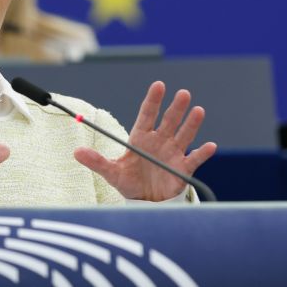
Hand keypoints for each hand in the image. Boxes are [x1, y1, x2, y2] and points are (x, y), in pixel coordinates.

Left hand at [74, 81, 216, 200]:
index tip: (159, 85)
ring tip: (198, 110)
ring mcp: (172, 153)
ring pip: (183, 135)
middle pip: (168, 121)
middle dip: (175, 108)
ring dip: (191, 124)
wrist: (144, 202)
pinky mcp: (182, 169)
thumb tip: (76, 152)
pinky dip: (202, 153)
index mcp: (141, 138)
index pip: (147, 114)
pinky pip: (194, 159)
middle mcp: (159, 141)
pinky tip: (210, 146)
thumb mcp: (111, 172)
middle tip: (183, 93)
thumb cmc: (128, 182)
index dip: (153, 100)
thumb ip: (96, 161)